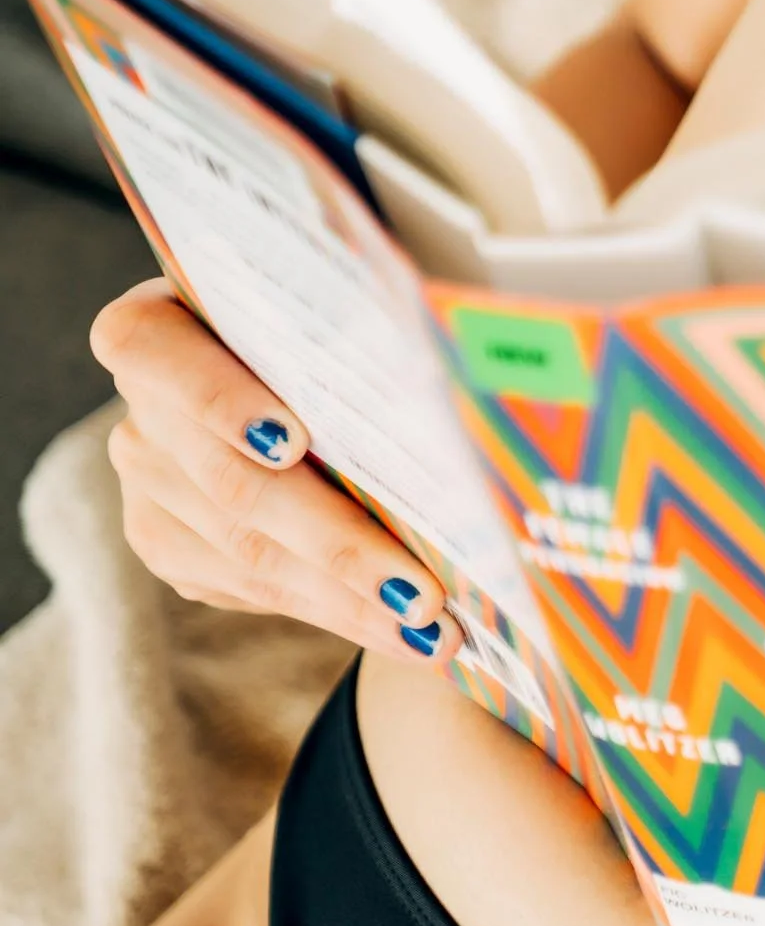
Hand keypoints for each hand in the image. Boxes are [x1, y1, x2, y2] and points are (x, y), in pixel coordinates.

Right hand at [90, 278, 459, 666]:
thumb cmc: (346, 318)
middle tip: (420, 590)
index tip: (292, 440)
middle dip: (337, 544)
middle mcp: (142, 410)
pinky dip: (335, 610)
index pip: (157, 354)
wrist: (313, 367)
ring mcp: (149, 483)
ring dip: (348, 597)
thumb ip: (376, 315)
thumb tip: (461, 354)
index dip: (219, 399)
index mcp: (160, 325)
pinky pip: (250, 588)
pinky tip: (401, 628)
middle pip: (233, 482)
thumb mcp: (357, 298)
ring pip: (246, 552)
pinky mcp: (170, 543)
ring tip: (432, 628)